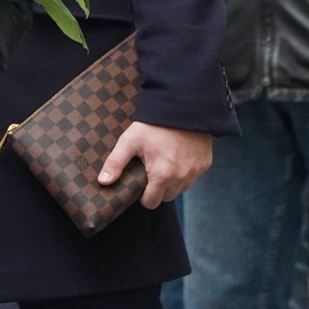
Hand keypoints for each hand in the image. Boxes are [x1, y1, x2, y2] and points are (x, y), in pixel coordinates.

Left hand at [99, 121, 213, 208]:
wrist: (183, 105)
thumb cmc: (154, 124)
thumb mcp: (131, 140)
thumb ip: (115, 163)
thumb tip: (103, 182)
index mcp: (162, 176)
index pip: (151, 203)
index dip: (144, 195)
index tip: (141, 181)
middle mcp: (181, 178)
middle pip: (166, 197)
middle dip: (158, 188)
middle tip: (152, 169)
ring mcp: (196, 171)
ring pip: (181, 188)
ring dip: (173, 181)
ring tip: (166, 162)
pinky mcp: (205, 164)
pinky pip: (193, 176)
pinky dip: (186, 171)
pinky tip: (179, 156)